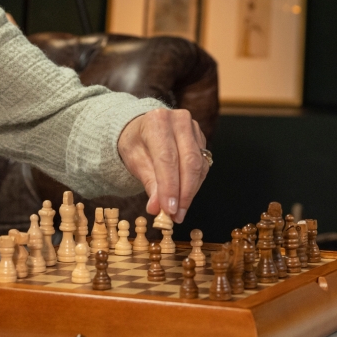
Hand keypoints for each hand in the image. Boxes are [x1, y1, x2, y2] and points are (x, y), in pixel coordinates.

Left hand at [117, 109, 208, 223]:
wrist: (142, 128)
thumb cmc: (136, 143)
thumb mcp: (134, 160)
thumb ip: (149, 183)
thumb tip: (158, 208)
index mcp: (157, 121)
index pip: (167, 158)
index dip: (170, 187)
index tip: (169, 210)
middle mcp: (179, 120)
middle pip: (189, 162)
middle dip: (184, 193)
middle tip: (176, 215)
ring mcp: (193, 128)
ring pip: (199, 166)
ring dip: (190, 192)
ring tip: (178, 211)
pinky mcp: (201, 139)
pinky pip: (203, 166)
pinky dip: (194, 185)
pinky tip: (184, 197)